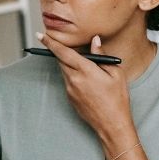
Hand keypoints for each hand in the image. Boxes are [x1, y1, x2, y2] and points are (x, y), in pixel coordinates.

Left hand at [37, 32, 136, 148]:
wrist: (111, 124)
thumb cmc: (117, 99)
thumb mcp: (115, 74)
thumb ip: (101, 56)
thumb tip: (95, 41)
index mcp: (85, 71)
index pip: (63, 52)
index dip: (51, 43)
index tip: (41, 35)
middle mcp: (73, 79)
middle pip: (60, 60)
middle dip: (61, 52)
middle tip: (67, 46)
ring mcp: (69, 89)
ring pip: (64, 70)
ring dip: (69, 64)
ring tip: (85, 66)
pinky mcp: (69, 97)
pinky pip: (67, 80)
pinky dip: (73, 75)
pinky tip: (87, 81)